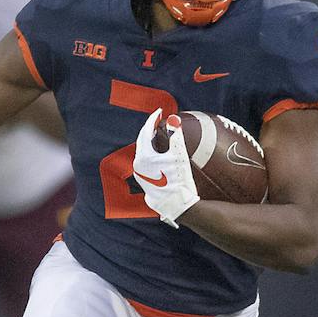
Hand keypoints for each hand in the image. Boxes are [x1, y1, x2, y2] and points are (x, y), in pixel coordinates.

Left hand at [132, 108, 198, 227]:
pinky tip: (158, 150)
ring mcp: (139, 174)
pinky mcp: (143, 180)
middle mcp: (138, 165)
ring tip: (159, 132)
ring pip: (143, 151)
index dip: (153, 119)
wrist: (177, 204)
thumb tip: (173, 119)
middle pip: (142, 140)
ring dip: (150, 140)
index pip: (146, 132)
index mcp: (144, 157)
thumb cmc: (179, 180)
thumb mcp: (180, 156)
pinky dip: (150, 151)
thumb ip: (176, 136)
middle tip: (159, 120)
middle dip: (150, 128)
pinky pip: (144, 160)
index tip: (160, 111)